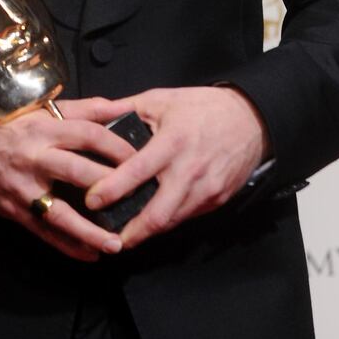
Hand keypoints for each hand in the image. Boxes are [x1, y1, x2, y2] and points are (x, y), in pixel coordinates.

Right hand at [0, 96, 135, 261]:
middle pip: (78, 172)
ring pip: (61, 212)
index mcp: (45, 129)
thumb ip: (83, 109)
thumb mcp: (42, 112)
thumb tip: (120, 107)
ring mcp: (25, 188)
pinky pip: (46, 233)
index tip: (141, 158)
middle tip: (139, 199)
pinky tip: (91, 255)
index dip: (116, 146)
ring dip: (90, 231)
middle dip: (111, 187)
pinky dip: (69, 246)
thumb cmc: (12, 130)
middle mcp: (35, 158)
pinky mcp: (17, 211)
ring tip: (116, 244)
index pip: (88, 135)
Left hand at [84, 87, 269, 249]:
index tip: (91, 201)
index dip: (112, 189)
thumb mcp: (160, 99)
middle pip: (158, 213)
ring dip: (148, 231)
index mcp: (172, 142)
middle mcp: (190, 170)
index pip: (137, 171)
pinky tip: (153, 219)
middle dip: (131, 232)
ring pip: (172, 221)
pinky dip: (168, 220)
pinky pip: (187, 216)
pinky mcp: (217, 200)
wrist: (250, 119)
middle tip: (107, 238)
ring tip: (124, 234)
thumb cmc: (201, 107)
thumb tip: (88, 113)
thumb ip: (122, 109)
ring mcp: (206, 189)